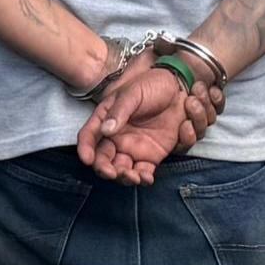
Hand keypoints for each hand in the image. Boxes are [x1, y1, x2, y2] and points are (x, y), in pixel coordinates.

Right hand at [79, 59, 216, 184]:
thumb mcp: (133, 93)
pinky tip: (145, 178)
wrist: (179, 89)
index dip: (85, 148)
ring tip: (132, 176)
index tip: (86, 159)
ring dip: (124, 177)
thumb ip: (119, 111)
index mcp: (106, 119)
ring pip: (122, 169)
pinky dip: (143, 178)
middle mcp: (116, 137)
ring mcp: (133, 148)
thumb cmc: (152, 86)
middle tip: (111, 172)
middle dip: (104, 169)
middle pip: (103, 158)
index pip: (89, 136)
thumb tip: (105, 129)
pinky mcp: (151, 156)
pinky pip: (143, 171)